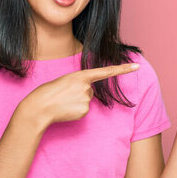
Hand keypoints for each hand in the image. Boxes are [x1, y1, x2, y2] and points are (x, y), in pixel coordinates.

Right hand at [15, 63, 140, 128]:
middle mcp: (86, 86)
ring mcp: (86, 99)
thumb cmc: (49, 92)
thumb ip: (80, 83)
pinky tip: (66, 109)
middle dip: (80, 92)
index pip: (106, 71)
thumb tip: (88, 94)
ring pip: (87, 100)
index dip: (123, 68)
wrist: (39, 107)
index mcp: (80, 75)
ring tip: (63, 101)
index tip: (137, 66)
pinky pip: (84, 110)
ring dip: (77, 101)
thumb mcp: (65, 81)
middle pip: (90, 90)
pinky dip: (76, 110)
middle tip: (64, 94)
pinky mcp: (85, 111)